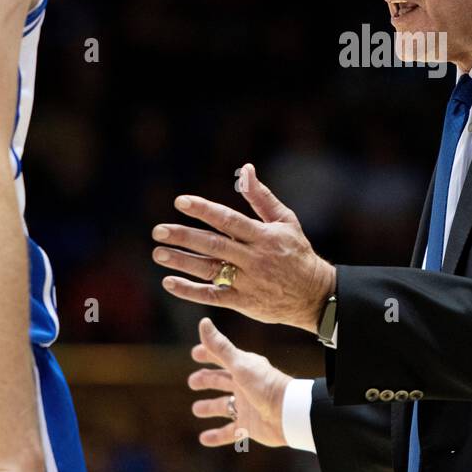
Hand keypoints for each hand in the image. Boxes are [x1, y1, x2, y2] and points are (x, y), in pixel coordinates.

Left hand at [153, 162, 335, 332]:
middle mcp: (254, 258)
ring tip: (158, 253)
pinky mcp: (243, 302)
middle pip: (214, 245)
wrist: (314, 295)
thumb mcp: (285, 220)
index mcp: (263, 236)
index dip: (204, 210)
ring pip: (210, 271)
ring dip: (182, 262)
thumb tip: (245, 169)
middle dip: (184, 237)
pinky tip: (169, 282)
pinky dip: (190, 291)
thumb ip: (261, 197)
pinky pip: (213, 296)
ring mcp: (248, 282)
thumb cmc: (296, 252)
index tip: (180, 202)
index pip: (228, 220)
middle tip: (158, 231)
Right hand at [188, 317, 290, 447]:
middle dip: (207, 380)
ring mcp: (246, 406)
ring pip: (223, 406)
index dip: (208, 355)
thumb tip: (203, 323)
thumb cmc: (265, 385)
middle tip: (192, 382)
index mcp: (244, 368)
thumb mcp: (239, 364)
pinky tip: (203, 438)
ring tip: (196, 409)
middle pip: (222, 381)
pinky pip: (229, 432)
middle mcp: (244, 386)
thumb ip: (220, 346)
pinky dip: (216, 436)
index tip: (194, 353)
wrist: (287, 413)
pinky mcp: (248, 426)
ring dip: (210, 407)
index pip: (222, 358)